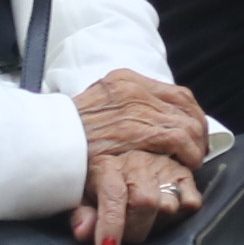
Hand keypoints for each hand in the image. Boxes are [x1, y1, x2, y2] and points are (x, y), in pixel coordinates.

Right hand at [71, 67, 209, 169]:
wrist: (44, 142)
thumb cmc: (69, 132)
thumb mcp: (98, 106)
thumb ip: (124, 108)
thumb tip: (153, 116)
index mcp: (125, 80)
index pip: (176, 93)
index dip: (194, 114)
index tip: (197, 130)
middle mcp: (133, 90)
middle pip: (185, 107)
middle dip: (198, 131)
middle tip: (199, 149)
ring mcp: (134, 111)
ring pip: (184, 125)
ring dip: (195, 146)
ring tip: (193, 161)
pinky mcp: (134, 132)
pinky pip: (176, 139)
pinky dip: (188, 153)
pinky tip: (187, 164)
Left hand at [74, 145, 197, 244]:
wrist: (122, 156)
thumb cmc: (102, 183)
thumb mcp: (83, 198)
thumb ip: (83, 215)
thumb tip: (83, 232)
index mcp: (108, 167)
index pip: (112, 195)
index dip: (111, 225)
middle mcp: (137, 164)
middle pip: (145, 201)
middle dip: (135, 229)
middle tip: (127, 236)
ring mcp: (162, 168)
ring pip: (168, 205)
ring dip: (156, 223)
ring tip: (144, 222)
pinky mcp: (184, 176)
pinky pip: (191, 202)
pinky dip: (180, 214)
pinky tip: (164, 215)